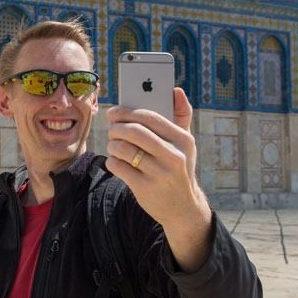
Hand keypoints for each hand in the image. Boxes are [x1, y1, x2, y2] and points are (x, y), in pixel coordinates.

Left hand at [106, 88, 211, 271]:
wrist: (183, 208)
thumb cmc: (180, 167)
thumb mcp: (186, 144)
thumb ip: (181, 115)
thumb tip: (176, 89)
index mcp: (183, 140)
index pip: (150, 117)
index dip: (127, 111)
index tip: (115, 112)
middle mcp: (174, 156)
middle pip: (134, 132)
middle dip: (117, 127)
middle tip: (112, 129)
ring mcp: (159, 174)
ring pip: (123, 149)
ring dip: (113, 144)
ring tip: (114, 145)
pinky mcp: (144, 188)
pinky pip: (118, 166)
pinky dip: (112, 161)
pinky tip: (116, 161)